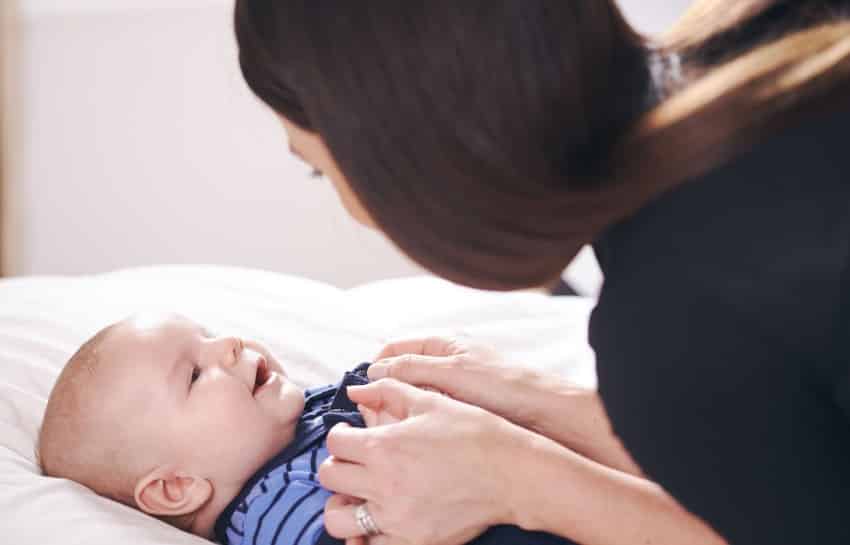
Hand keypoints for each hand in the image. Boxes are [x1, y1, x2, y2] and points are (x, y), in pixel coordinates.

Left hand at [320, 378, 525, 544]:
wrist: (511, 473)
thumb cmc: (473, 432)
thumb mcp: (430, 402)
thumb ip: (388, 391)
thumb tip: (356, 389)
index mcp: (384, 446)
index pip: (334, 443)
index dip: (340, 435)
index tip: (351, 435)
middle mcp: (383, 483)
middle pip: (330, 476)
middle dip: (338, 465)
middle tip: (355, 462)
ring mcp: (396, 517)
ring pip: (337, 518)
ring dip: (342, 504)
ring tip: (359, 494)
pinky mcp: (412, 541)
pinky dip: (365, 536)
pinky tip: (377, 522)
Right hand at [369, 336, 578, 431]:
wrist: (546, 416)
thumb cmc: (504, 387)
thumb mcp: (453, 372)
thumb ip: (412, 368)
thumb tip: (373, 371)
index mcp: (443, 344)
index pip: (394, 348)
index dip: (374, 366)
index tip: (360, 389)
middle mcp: (444, 364)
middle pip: (398, 375)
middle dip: (382, 393)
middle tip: (370, 416)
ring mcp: (450, 389)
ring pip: (409, 398)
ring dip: (396, 412)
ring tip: (387, 430)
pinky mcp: (458, 413)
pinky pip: (425, 416)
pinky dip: (413, 425)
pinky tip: (409, 439)